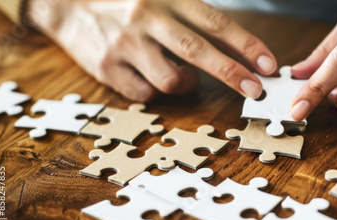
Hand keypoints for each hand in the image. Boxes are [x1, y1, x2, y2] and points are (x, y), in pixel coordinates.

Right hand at [27, 0, 276, 101]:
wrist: (67, 4)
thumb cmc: (127, 3)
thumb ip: (195, 18)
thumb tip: (237, 48)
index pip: (215, 23)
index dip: (246, 45)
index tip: (269, 65)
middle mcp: (148, 20)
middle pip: (198, 51)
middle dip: (232, 74)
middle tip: (255, 91)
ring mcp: (126, 45)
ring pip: (172, 80)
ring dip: (186, 84)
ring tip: (180, 73)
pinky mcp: (108, 69)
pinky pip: (145, 94)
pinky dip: (156, 91)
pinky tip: (150, 77)